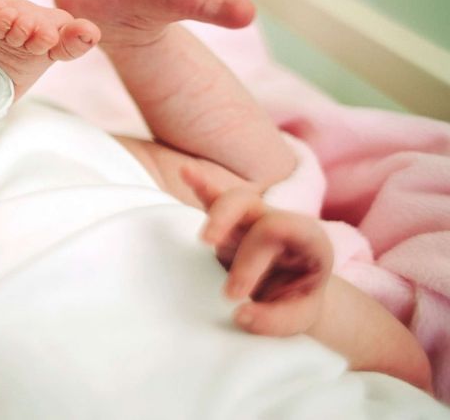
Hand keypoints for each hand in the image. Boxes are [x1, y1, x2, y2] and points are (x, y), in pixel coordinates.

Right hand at [183, 168, 332, 335]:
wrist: (295, 295)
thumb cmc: (297, 302)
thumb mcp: (299, 318)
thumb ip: (275, 321)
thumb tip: (240, 315)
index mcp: (308, 238)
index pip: (277, 230)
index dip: (251, 260)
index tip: (233, 296)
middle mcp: (278, 221)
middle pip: (252, 207)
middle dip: (229, 234)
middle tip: (221, 276)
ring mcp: (252, 221)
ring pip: (233, 200)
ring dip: (215, 215)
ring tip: (203, 240)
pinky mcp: (230, 224)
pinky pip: (214, 198)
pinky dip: (200, 185)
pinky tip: (185, 172)